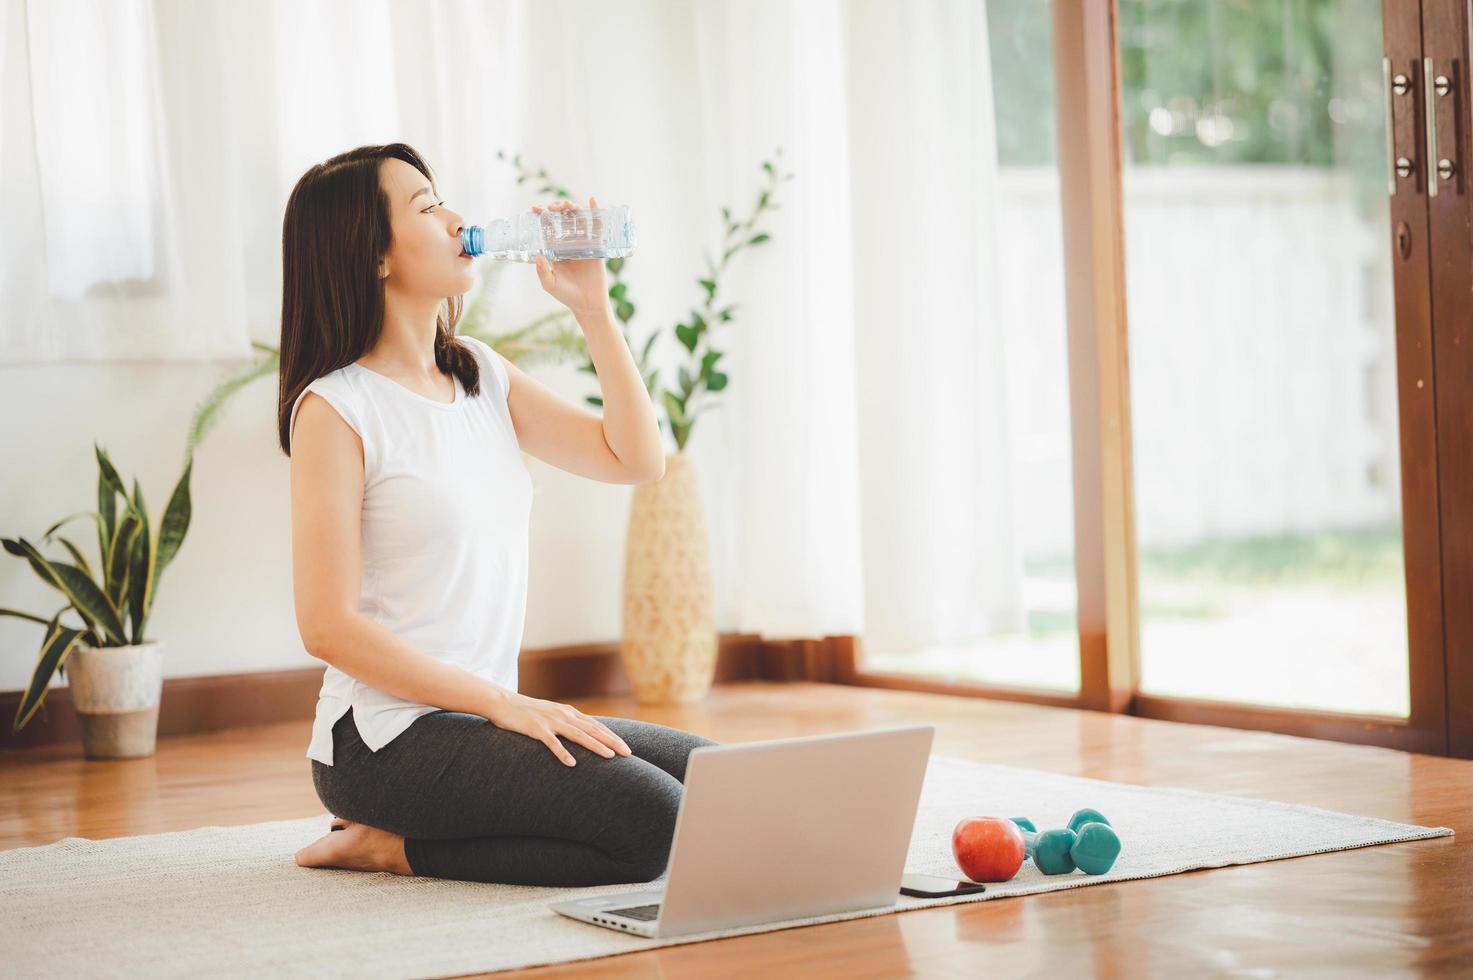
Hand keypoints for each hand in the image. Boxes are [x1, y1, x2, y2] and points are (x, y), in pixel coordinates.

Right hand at [483, 690, 631, 765]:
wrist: (503, 702)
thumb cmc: (528, 712)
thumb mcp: (552, 715)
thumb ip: (567, 723)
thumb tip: (583, 735)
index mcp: (569, 713)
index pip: (596, 726)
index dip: (612, 736)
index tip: (626, 747)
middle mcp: (564, 715)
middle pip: (593, 730)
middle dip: (612, 742)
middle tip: (627, 753)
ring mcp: (551, 722)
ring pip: (578, 735)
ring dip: (595, 746)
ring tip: (609, 757)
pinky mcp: (537, 729)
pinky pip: (552, 743)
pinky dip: (563, 753)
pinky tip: (572, 764)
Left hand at [532, 195, 610, 315]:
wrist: (588, 305)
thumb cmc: (566, 295)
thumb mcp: (550, 284)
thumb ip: (542, 271)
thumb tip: (538, 253)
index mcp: (555, 249)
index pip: (547, 228)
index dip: (541, 216)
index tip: (534, 208)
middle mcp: (568, 244)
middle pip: (562, 220)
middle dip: (557, 209)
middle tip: (553, 207)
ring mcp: (583, 243)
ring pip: (578, 220)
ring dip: (572, 208)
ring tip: (567, 204)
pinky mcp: (596, 246)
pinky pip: (596, 227)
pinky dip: (595, 212)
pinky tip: (592, 200)